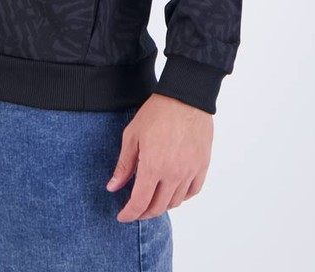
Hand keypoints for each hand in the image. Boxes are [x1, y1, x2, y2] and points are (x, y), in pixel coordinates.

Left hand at [106, 93, 212, 220]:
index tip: (123, 217)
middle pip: (158, 207)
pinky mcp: (202, 166)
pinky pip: (192, 192)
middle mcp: (173, 175)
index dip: (130, 214)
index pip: (140, 203)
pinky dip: (181, 197)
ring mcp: (190, 172)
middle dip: (143, 212)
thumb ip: (124, 165)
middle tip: (135, 209)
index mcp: (153, 167)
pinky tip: (172, 191)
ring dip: (161, 205)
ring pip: (175, 202)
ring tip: (152, 199)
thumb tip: (112, 187)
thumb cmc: (156, 113)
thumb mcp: (132, 136)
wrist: (186, 97)